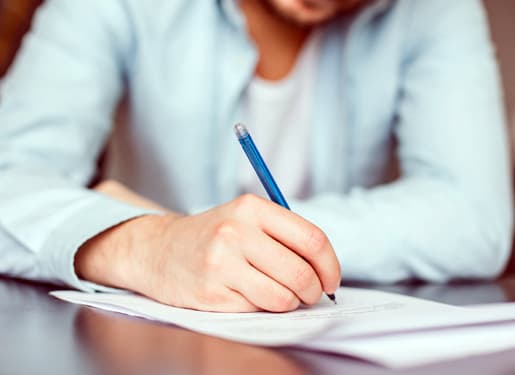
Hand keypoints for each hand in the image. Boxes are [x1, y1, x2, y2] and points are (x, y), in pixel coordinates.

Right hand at [76, 183, 340, 311]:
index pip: (312, 239)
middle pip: (301, 273)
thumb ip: (284, 236)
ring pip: (283, 298)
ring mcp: (221, 264)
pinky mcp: (210, 293)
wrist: (159, 249)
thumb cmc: (213, 235)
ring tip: (278, 293)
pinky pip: (256, 310)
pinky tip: (246, 294)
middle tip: (310, 294)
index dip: (331, 266)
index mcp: (251, 208)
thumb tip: (325, 270)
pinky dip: (261, 308)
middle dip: (314, 291)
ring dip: (290, 302)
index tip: (332, 280)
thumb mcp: (245, 218)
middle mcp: (235, 232)